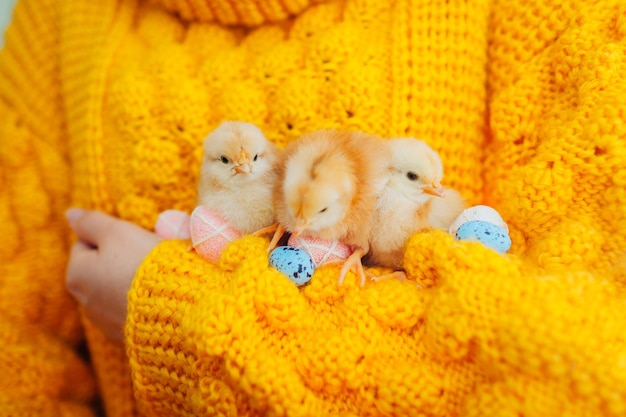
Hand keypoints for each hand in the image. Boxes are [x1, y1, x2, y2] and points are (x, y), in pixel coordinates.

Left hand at [65, 208, 160, 340]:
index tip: (134, 238)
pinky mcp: (127, 336)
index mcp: (76, 274)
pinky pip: (130, 309)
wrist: (175, 306)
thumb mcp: (117, 232)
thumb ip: (91, 221)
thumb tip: (70, 214)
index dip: (112, 235)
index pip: (86, 242)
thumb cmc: (143, 263)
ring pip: (115, 289)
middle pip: (101, 267)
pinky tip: (157, 296)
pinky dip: (140, 301)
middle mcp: (84, 302)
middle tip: (146, 254)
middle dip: (120, 259)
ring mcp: (106, 322)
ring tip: (155, 276)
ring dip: (130, 280)